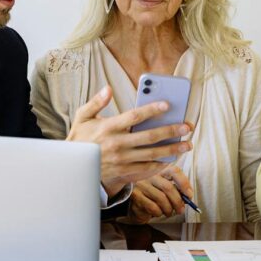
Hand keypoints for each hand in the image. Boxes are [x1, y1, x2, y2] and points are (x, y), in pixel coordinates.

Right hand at [67, 86, 191, 187]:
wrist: (74, 168)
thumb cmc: (80, 139)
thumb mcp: (82, 117)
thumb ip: (96, 102)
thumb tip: (108, 88)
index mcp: (108, 128)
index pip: (134, 116)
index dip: (151, 109)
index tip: (167, 104)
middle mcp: (117, 144)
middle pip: (149, 137)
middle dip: (170, 131)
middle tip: (186, 126)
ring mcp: (121, 160)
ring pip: (151, 154)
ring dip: (171, 150)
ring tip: (186, 144)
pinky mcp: (124, 172)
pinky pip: (146, 169)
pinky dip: (161, 165)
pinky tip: (172, 159)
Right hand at [128, 167, 193, 222]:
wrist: (136, 203)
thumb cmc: (154, 195)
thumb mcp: (166, 189)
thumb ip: (177, 189)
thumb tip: (188, 196)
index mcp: (160, 169)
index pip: (174, 171)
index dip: (184, 183)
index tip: (189, 195)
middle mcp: (149, 174)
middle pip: (168, 187)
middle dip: (177, 201)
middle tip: (181, 210)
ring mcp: (141, 184)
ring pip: (161, 198)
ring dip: (169, 209)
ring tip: (169, 212)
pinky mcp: (135, 195)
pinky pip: (152, 207)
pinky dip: (159, 213)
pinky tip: (158, 213)